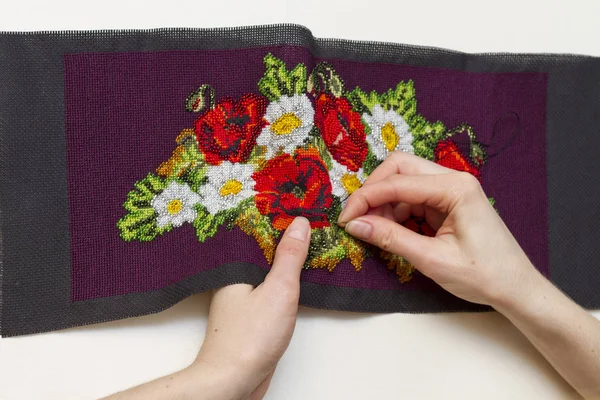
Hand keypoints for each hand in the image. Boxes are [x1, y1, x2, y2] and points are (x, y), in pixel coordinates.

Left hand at [193, 216, 310, 398]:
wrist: (234, 380)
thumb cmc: (250, 337)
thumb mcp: (279, 289)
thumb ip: (290, 256)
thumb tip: (300, 224)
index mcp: (235, 266)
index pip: (256, 231)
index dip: (277, 215)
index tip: (297, 200)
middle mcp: (234, 278)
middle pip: (262, 248)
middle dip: (283, 233)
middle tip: (308, 213)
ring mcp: (242, 296)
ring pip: (266, 268)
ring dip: (285, 257)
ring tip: (308, 237)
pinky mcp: (251, 313)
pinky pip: (269, 287)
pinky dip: (283, 279)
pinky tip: (298, 274)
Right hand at [337, 151, 539, 306]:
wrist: (516, 289)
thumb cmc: (483, 276)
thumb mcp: (432, 260)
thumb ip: (391, 239)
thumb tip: (355, 225)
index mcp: (455, 188)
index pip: (398, 182)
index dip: (366, 199)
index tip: (345, 219)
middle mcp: (454, 180)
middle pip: (400, 168)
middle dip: (374, 190)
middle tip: (357, 218)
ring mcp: (451, 189)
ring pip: (404, 181)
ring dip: (384, 202)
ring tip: (374, 230)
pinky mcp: (448, 202)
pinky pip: (413, 197)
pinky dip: (396, 211)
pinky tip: (390, 230)